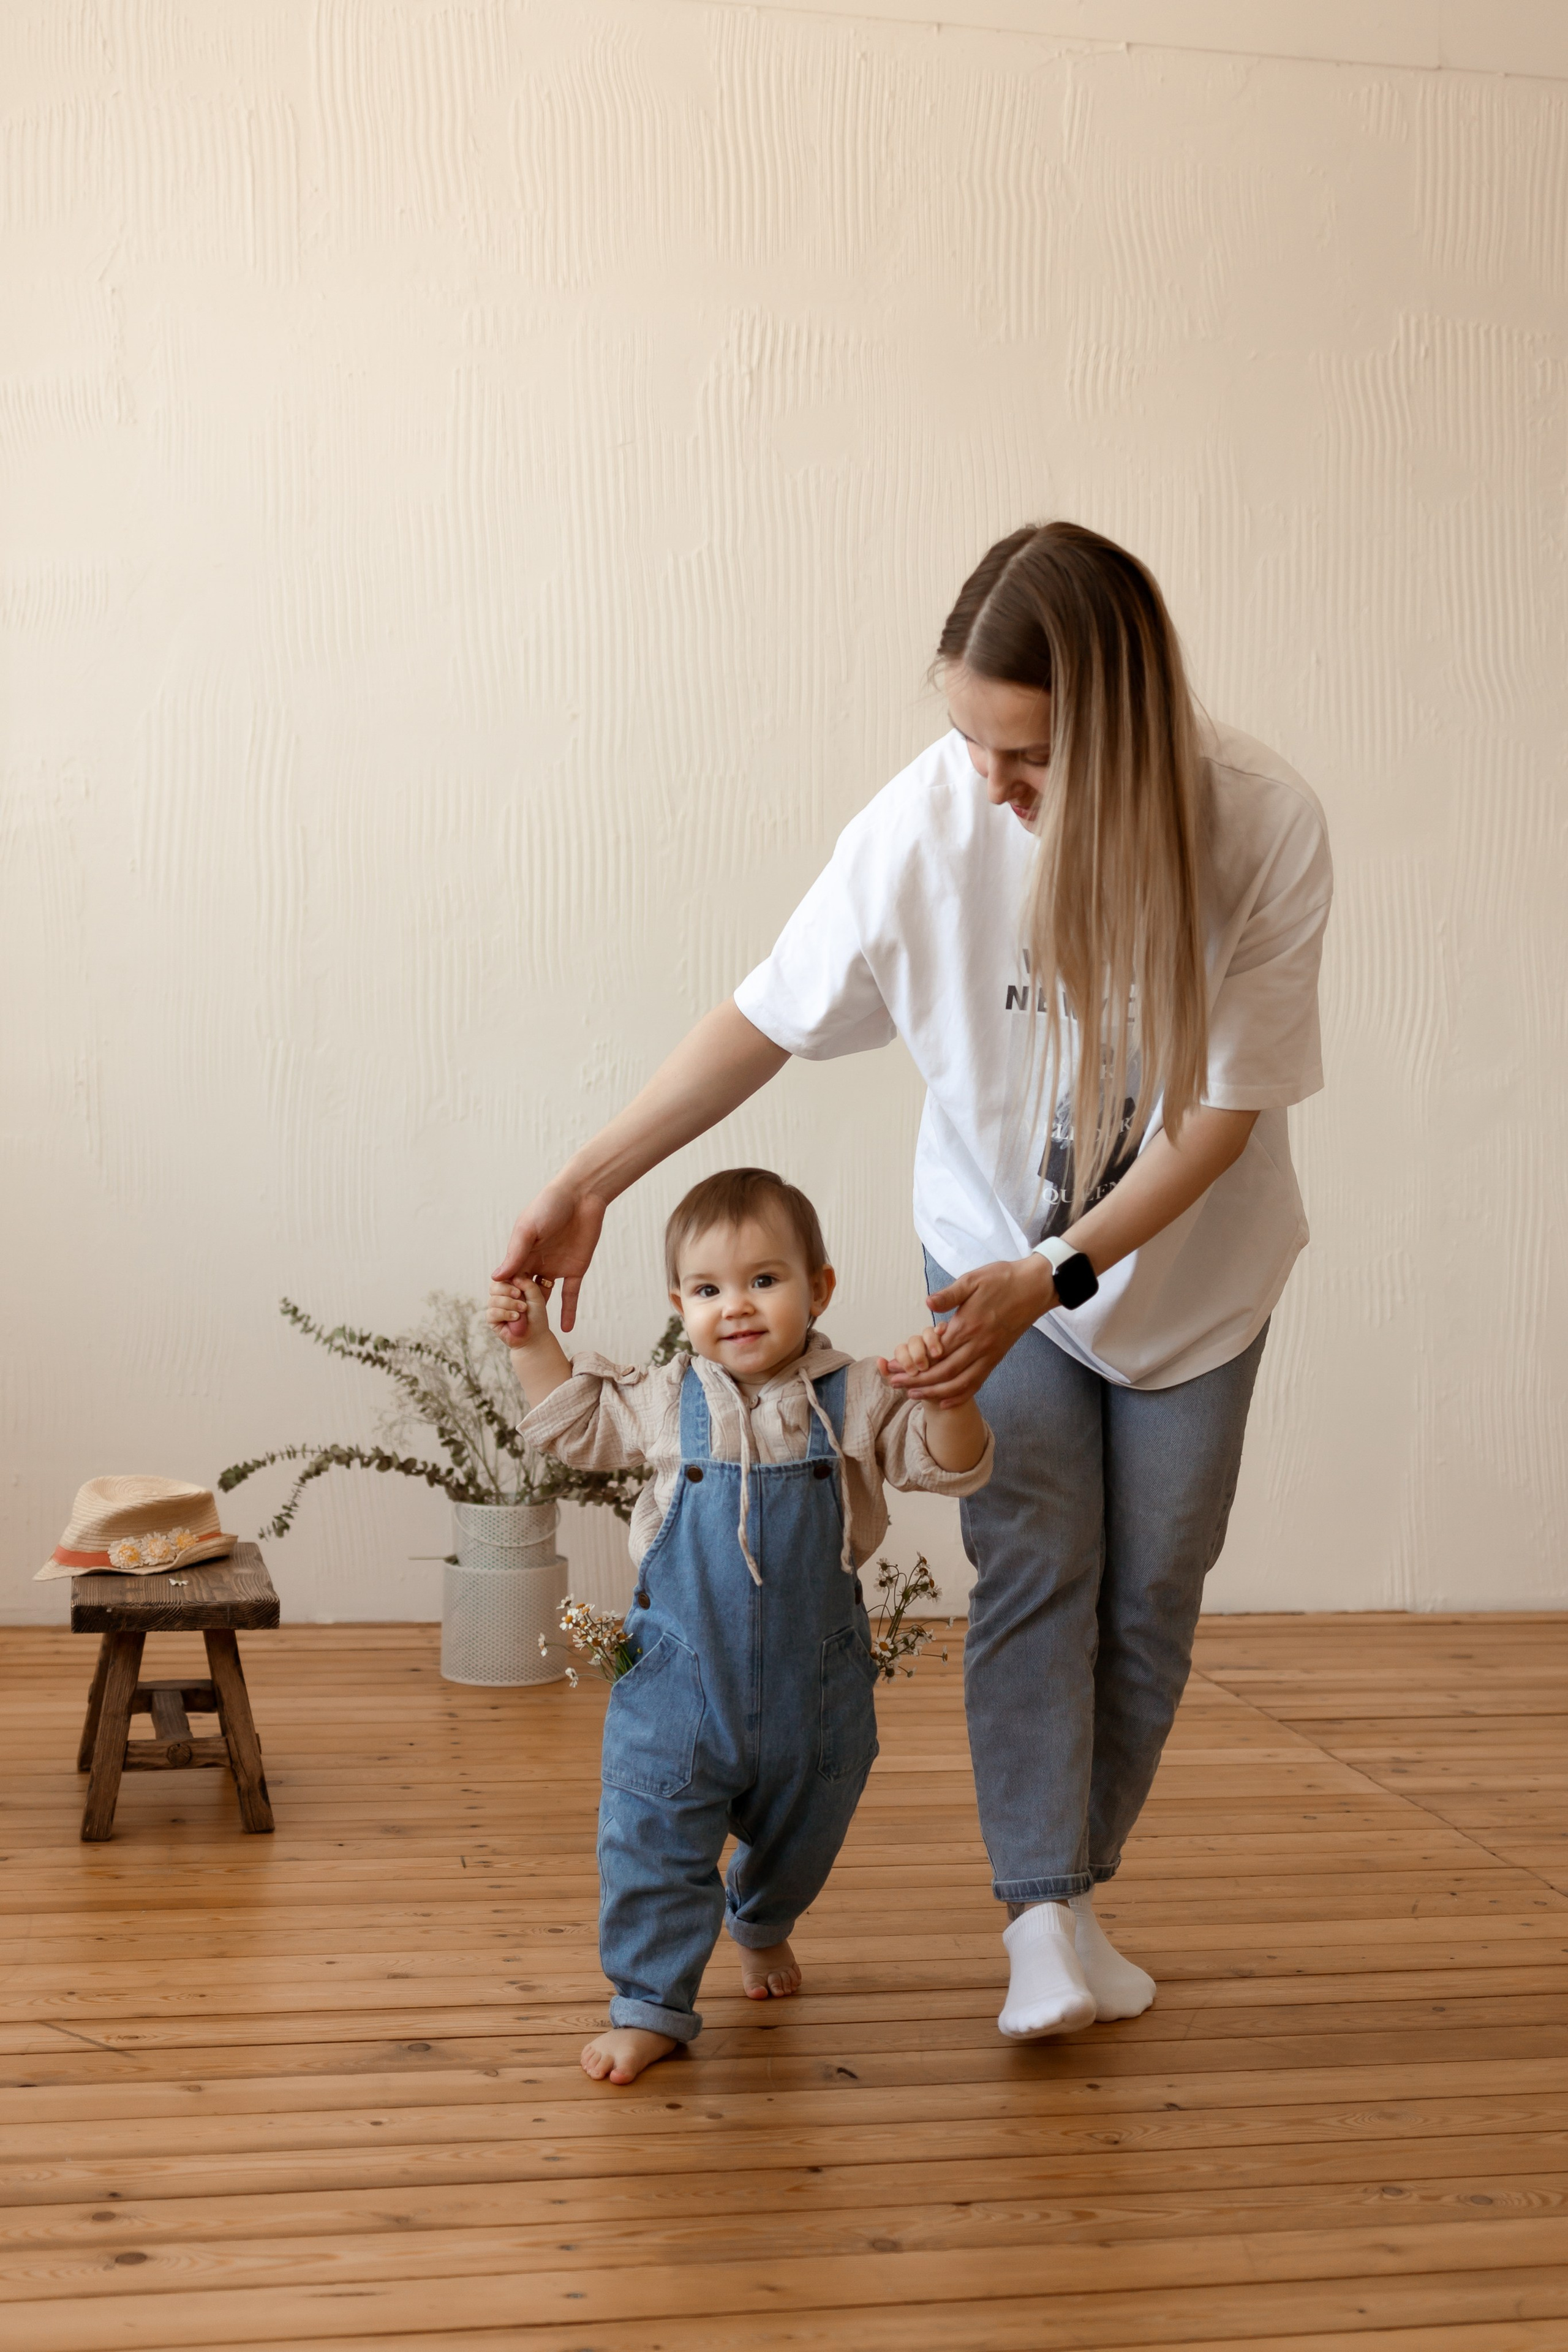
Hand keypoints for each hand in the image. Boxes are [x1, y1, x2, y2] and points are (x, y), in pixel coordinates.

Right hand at [486, 1275, 553, 1351]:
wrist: (535, 1336)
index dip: (508, 1279)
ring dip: (509, 1304)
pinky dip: (505, 1314)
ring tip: (522, 1310)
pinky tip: (515, 1318)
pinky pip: (492, 1312)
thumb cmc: (537, 1316)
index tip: (520, 1286)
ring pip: (493, 1299)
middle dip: (506, 1290)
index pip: (503, 1276)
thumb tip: (513, 1278)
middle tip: (518, 1295)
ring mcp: (495, 1306)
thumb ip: (528, 1285)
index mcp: (511, 1286)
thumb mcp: (537, 1297)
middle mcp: (501, 1295)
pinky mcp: (492, 1318)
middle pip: (494, 1285)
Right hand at [493, 1179, 606, 1331]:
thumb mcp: (528, 1229)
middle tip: (518, 1329)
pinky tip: (565, 1329)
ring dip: (540, 1314)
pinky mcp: (575, 1270)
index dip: (506, 1296)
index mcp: (521, 1253)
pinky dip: (568, 1312)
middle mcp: (536, 1263)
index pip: (508, 1281)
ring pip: (544, 1298)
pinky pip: (570, 1295)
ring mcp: (555, 1268)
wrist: (582, 1196)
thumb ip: (515, 1254)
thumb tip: (496, 1278)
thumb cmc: (550, 1205)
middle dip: (520, 1310)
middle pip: (524, 1293)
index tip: (504, 1310)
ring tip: (535, 1335)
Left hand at [883, 1257, 1055, 1405]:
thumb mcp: (972, 1280)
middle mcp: (978, 1345)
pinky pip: (977, 1382)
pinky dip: (961, 1394)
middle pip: (943, 1372)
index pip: (935, 1352)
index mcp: (968, 1325)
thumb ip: (949, 1295)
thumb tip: (927, 1303)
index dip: (913, 1363)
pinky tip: (946, 1400)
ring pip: (959, 1382)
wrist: (1035, 1287)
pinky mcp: (997, 1357)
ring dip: (935, 1392)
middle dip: (917, 1381)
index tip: (893, 1368)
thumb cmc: (1002, 1279)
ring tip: (914, 1395)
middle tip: (894, 1384)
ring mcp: (989, 1354)